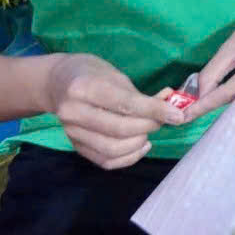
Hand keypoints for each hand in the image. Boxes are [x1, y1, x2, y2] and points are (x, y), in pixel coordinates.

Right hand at [41, 53, 179, 169]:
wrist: (56, 83)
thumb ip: (139, 94)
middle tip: (163, 121)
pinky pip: (105, 161)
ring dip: (139, 144)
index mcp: (83, 87)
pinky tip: (141, 145)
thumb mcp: (114, 74)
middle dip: (148, 127)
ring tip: (150, 132)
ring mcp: (72, 132)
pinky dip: (128, 158)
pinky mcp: (75, 146)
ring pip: (112, 149)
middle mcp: (73, 112)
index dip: (154, 111)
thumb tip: (170, 108)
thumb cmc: (91, 73)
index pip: (125, 104)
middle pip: (119, 130)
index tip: (177, 115)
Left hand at [179, 0, 234, 122]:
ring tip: (205, 105)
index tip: (186, 116)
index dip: (206, 105)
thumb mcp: (234, 41)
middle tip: (191, 111)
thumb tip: (199, 94)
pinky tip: (229, 98)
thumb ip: (215, 70)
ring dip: (228, 104)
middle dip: (216, 106)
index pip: (230, 91)